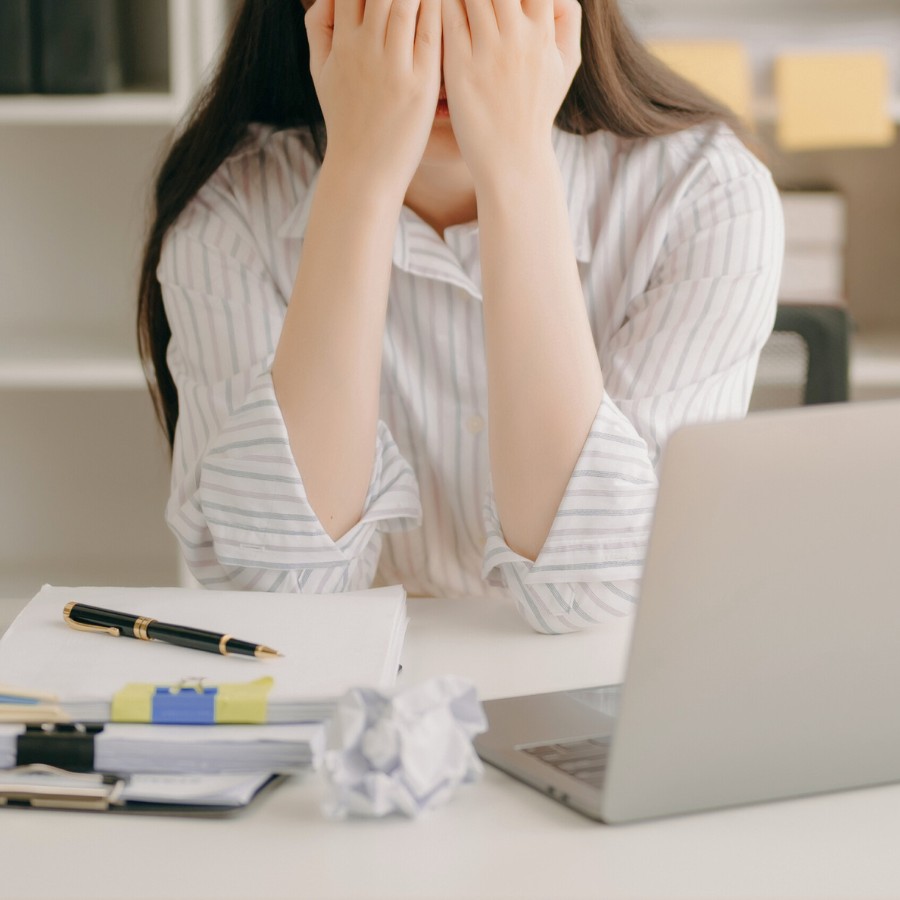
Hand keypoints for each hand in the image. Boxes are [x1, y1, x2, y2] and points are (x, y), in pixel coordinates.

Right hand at [305, 0, 441, 197]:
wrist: (363, 171)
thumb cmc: (346, 121)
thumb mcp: (320, 74)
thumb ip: (319, 29)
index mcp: (341, 42)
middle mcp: (364, 48)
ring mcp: (393, 65)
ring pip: (406, 1)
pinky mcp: (420, 83)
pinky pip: (431, 32)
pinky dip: (438, 9)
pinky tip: (446, 4)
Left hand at [440, 0, 581, 185]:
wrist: (513, 158)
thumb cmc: (537, 108)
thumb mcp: (566, 65)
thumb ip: (568, 19)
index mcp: (543, 35)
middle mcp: (516, 40)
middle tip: (479, 1)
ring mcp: (487, 54)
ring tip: (462, 3)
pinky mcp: (459, 68)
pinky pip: (449, 20)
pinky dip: (444, 5)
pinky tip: (439, 7)